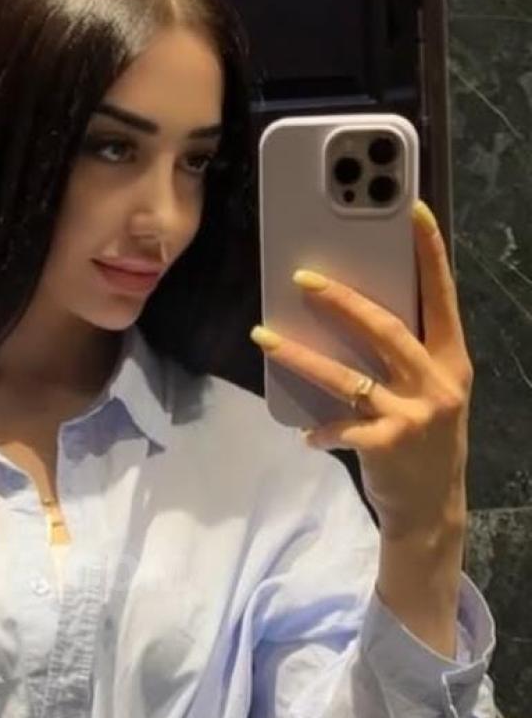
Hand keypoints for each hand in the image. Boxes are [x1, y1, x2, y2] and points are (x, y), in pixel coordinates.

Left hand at [250, 200, 471, 540]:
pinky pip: (341, 427)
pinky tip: (306, 434)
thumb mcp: (431, 393)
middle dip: (342, 300)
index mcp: (452, 361)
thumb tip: (353, 314)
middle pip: (386, 328)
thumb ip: (407, 358)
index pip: (442, 296)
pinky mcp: (387, 444)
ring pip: (348, 376)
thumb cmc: (423, 442)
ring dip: (300, 356)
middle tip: (301, 277)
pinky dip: (319, 429)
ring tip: (263, 337)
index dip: (430, 252)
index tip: (413, 209)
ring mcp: (414, 414)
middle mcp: (438, 383)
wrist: (432, 508)